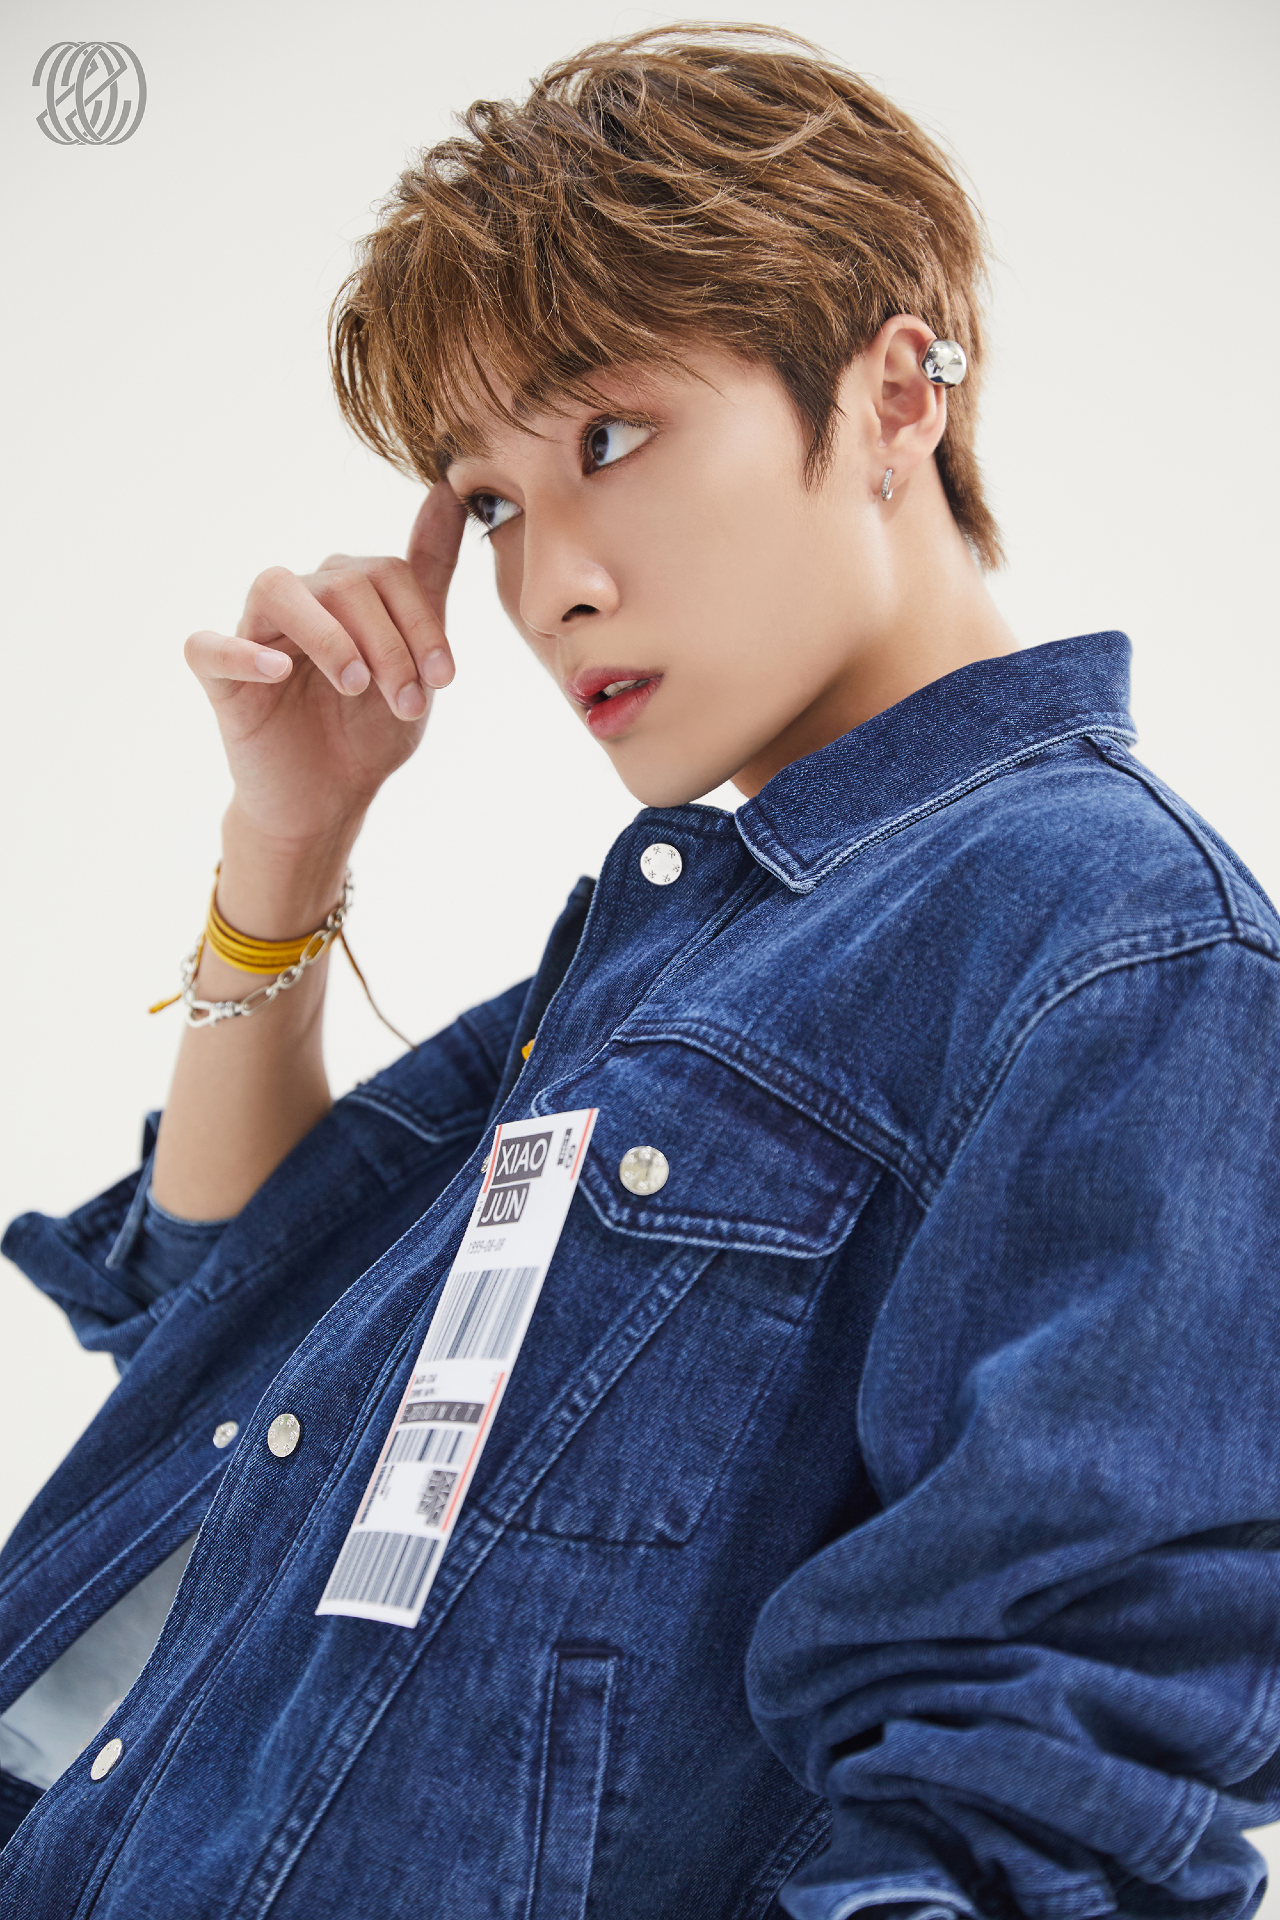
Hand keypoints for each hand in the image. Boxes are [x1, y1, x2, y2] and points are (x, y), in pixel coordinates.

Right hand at [183, 482, 466, 853]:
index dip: (422, 622)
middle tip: (409, 703)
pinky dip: (242, 653)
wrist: (328, 801)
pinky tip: (279, 673)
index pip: (388, 571)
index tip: (445, 678)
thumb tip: (451, 492)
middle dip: (390, 645)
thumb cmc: (368, 729)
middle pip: (345, 581)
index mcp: (346, 591)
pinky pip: (208, 646)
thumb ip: (429, 579)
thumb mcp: (416, 660)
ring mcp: (254, 633)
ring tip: (354, 686)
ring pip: (277, 589)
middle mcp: (300, 599)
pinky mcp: (219, 678)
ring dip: (329, 638)